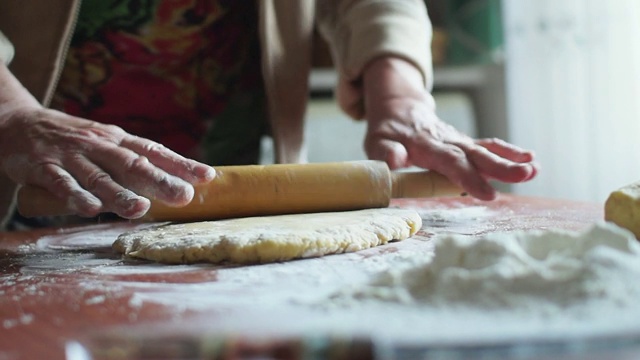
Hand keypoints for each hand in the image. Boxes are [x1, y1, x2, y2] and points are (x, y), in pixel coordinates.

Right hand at [0, 105, 214, 218]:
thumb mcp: (108, 146)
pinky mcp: (44, 167)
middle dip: (160, 181)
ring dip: (120, 194)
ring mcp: (72, 156)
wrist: (19, 124)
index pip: (155, 150)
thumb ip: (135, 164)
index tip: (207, 177)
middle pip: (133, 164)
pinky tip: (90, 209)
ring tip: (140, 209)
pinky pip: (61, 183)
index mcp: (118, 140)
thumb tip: (175, 184)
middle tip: (184, 197)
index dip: (181, 163)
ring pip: (99, 176)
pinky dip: (75, 195)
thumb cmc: (75, 142)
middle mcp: (100, 146)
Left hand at [361, 57, 537, 199]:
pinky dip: (509, 152)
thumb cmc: (386, 131)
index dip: (468, 176)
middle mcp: (447, 141)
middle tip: (526, 175)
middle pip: (476, 154)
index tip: (487, 193)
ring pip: (486, 149)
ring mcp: (459, 141)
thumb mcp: (375, 141)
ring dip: (511, 159)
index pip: (450, 162)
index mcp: (426, 145)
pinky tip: (532, 161)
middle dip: (501, 167)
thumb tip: (395, 160)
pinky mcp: (465, 143)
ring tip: (535, 169)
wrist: (399, 109)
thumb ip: (385, 152)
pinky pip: (488, 146)